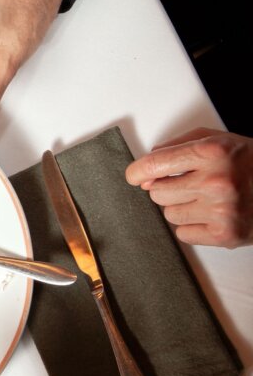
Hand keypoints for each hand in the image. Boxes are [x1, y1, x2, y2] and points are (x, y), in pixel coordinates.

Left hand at [125, 128, 252, 247]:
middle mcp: (216, 181)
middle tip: (191, 184)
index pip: (153, 165)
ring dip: (182, 207)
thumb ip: (176, 148)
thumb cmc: (251, 162)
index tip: (134, 176)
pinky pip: (183, 234)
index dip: (137, 171)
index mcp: (212, 153)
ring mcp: (222, 210)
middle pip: (157, 193)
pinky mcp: (226, 235)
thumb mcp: (217, 140)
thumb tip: (143, 171)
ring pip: (169, 214)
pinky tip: (213, 215)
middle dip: (168, 188)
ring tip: (207, 199)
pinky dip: (194, 227)